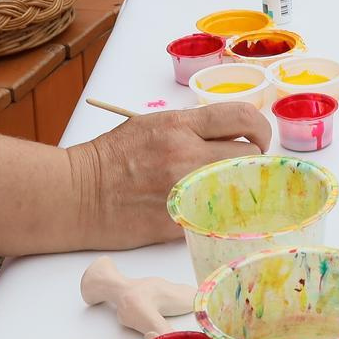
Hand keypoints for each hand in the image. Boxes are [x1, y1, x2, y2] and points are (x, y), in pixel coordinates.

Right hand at [70, 103, 271, 247]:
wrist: (79, 195)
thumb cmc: (110, 159)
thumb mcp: (149, 126)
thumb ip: (189, 128)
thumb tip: (225, 136)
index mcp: (178, 125)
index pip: (241, 117)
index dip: (260, 127)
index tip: (259, 138)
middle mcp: (186, 154)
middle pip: (248, 154)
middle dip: (250, 161)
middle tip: (242, 168)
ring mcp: (184, 190)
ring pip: (239, 187)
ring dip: (239, 188)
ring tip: (226, 190)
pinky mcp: (180, 221)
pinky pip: (217, 216)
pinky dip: (219, 213)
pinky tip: (209, 211)